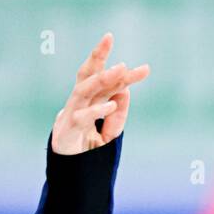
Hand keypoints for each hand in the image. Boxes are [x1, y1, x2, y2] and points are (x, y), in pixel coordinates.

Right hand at [51, 32, 149, 154]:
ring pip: (83, 89)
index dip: (123, 74)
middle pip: (88, 75)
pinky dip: (97, 110)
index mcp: (88, 102)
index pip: (106, 82)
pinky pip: (82, 117)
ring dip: (101, 78)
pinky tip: (112, 103)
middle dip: (98, 55)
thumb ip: (117, 116)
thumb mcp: (109, 135)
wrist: (70, 176)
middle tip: (110, 37)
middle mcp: (78, 103)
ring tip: (120, 69)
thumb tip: (125, 92)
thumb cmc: (87, 153)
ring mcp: (70, 115)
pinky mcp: (67, 131)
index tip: (146, 69)